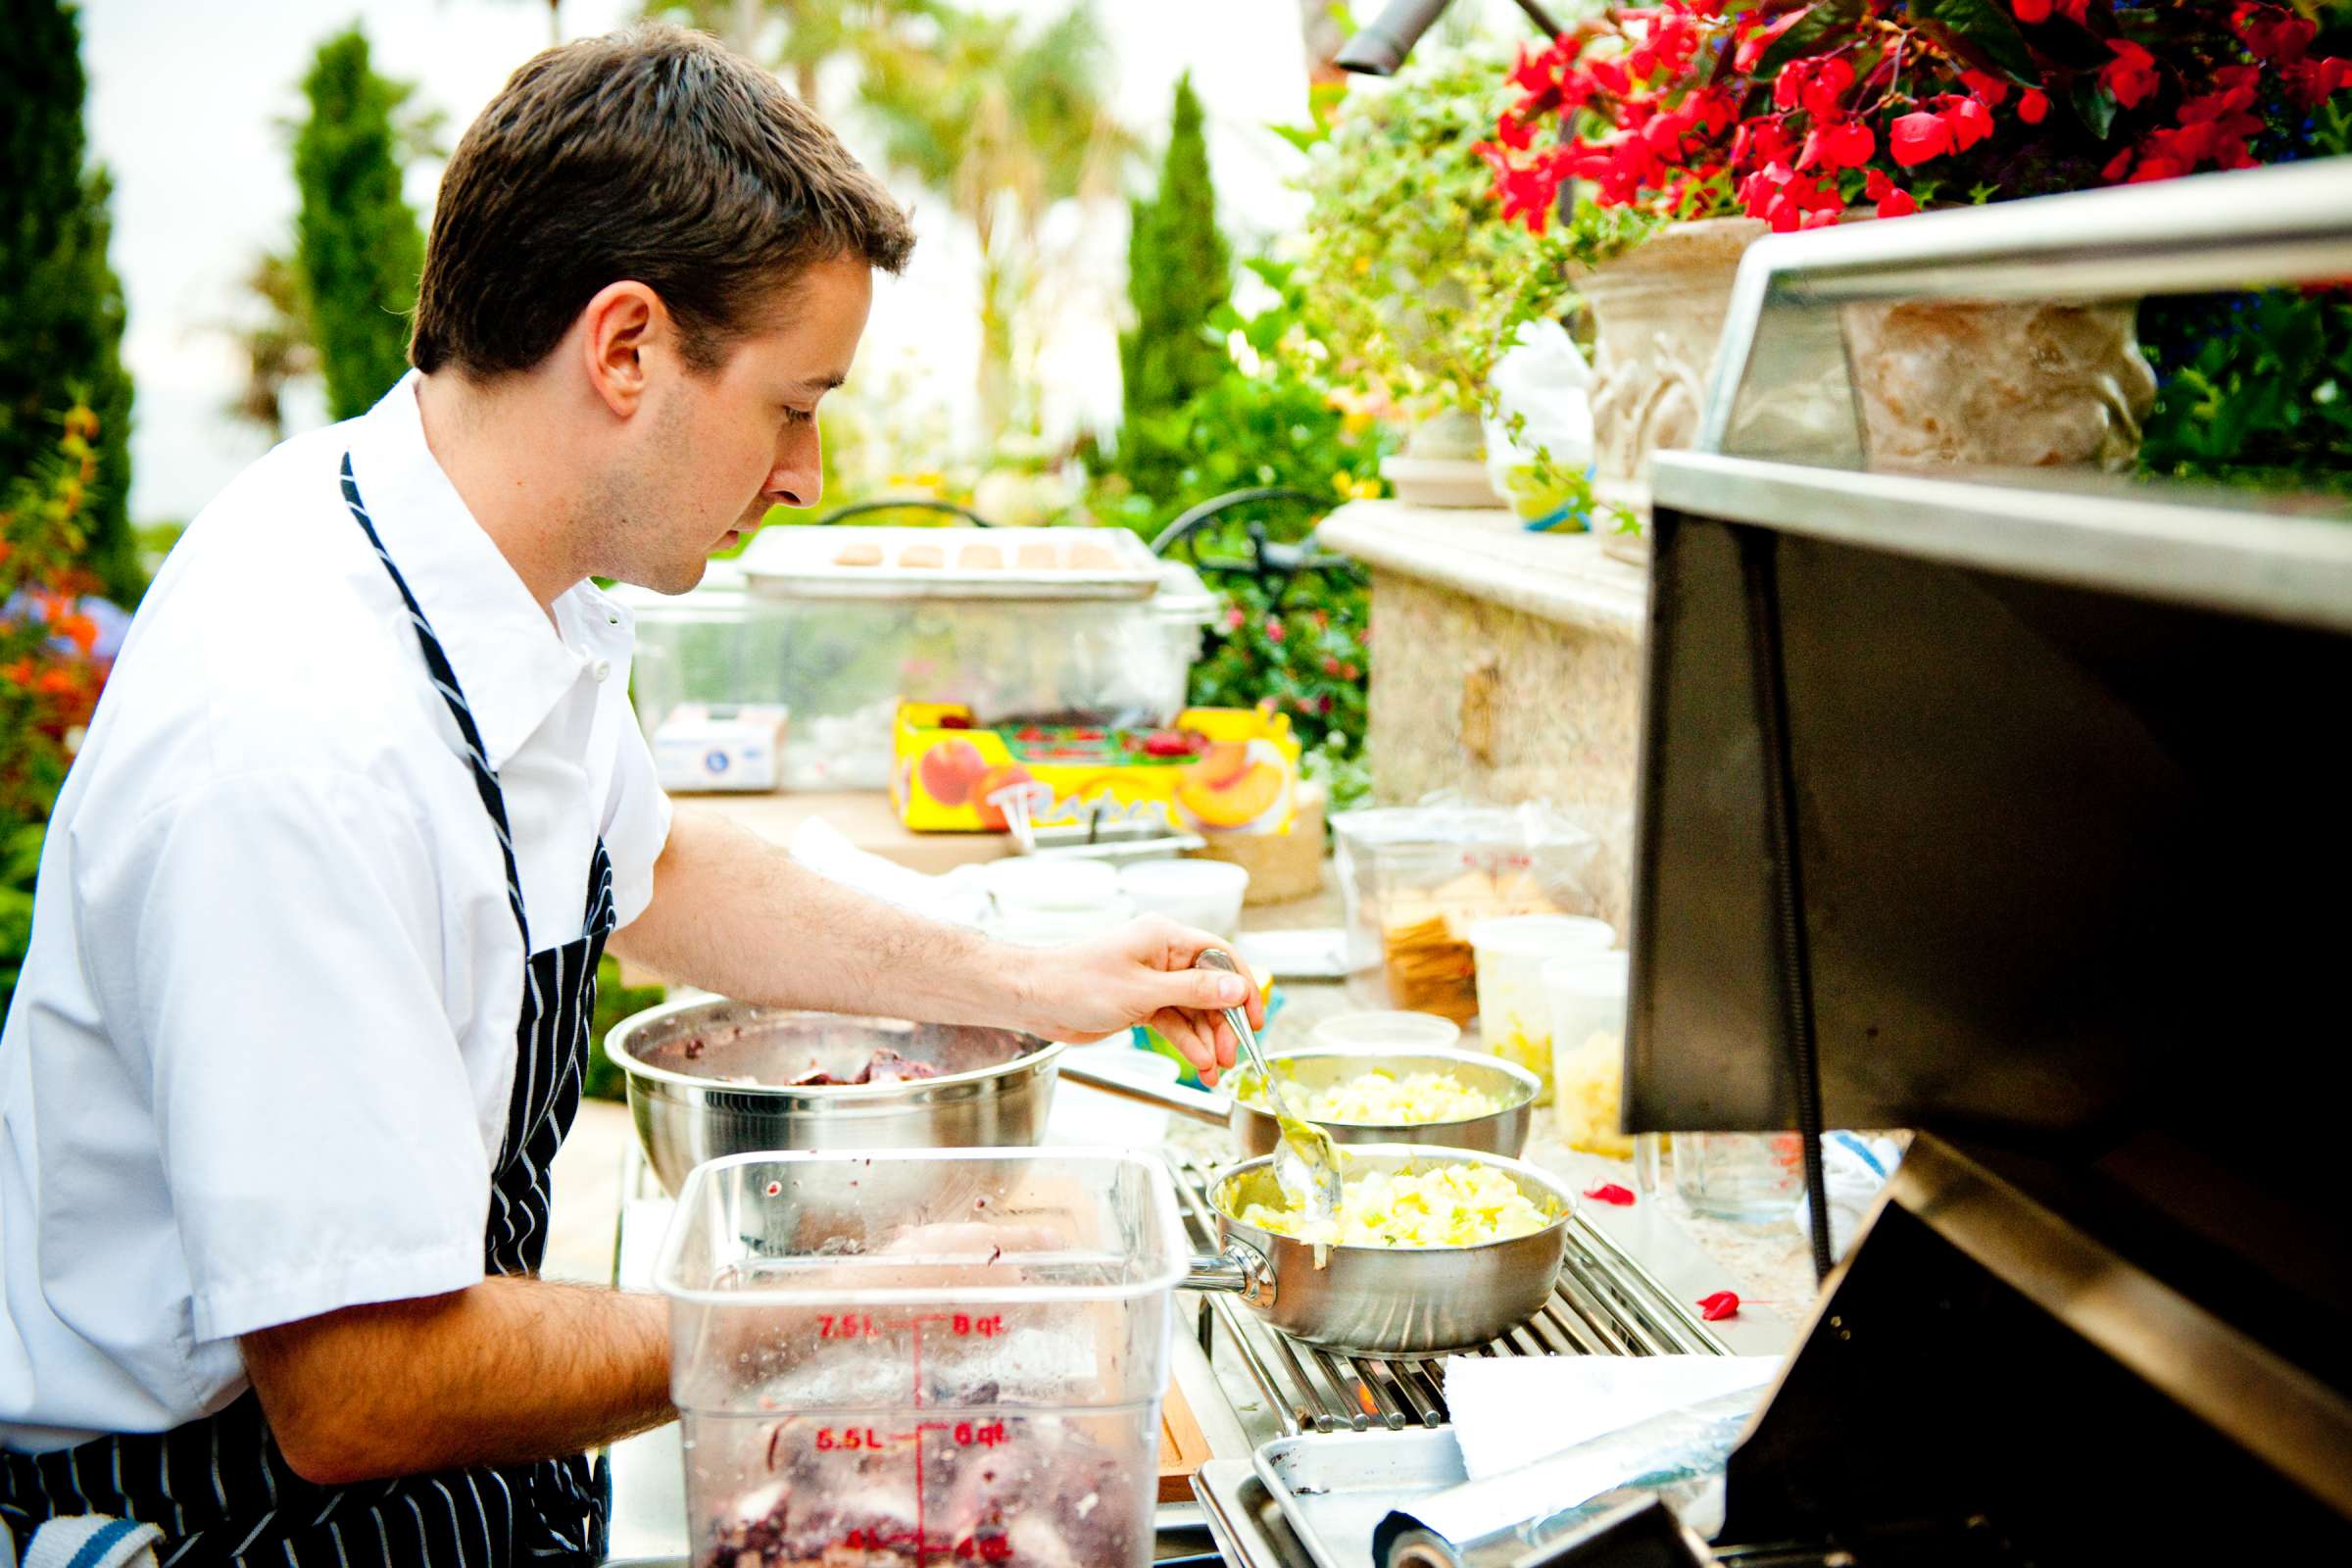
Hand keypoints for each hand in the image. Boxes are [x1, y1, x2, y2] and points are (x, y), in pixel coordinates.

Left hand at [1012, 917, 1264, 1082]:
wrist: (1036, 999)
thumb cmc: (1077, 982)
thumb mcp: (1143, 991)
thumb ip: (1193, 992)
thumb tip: (1236, 989)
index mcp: (1166, 939)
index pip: (1220, 958)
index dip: (1242, 988)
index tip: (1255, 1019)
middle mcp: (1163, 957)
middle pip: (1210, 990)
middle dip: (1223, 1025)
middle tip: (1231, 1055)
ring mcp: (1153, 982)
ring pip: (1194, 1012)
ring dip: (1206, 1041)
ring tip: (1214, 1070)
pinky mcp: (1141, 1004)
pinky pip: (1175, 1023)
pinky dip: (1187, 1044)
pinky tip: (1198, 1065)